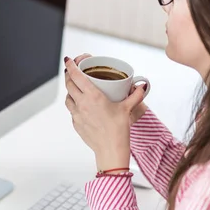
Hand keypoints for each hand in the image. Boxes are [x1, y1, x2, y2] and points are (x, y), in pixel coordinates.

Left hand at [64, 55, 146, 170]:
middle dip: (69, 75)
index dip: (70, 65)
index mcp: (93, 96)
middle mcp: (82, 104)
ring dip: (70, 90)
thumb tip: (142, 86)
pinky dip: (74, 104)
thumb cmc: (118, 130)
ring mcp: (77, 114)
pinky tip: (81, 105)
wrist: (110, 150)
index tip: (68, 59)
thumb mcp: (127, 109)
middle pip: (68, 84)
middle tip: (73, 71)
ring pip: (67, 97)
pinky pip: (71, 110)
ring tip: (77, 88)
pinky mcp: (76, 124)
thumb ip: (135, 95)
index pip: (76, 76)